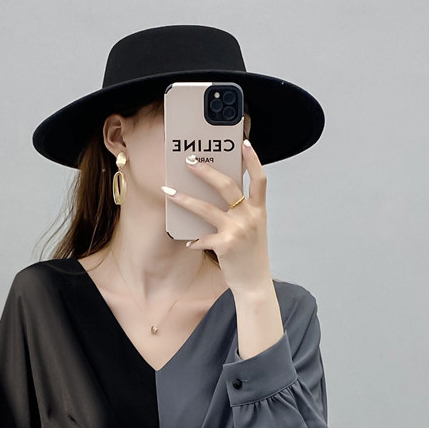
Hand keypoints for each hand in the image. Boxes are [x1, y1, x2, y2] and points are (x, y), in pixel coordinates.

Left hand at [161, 138, 270, 294]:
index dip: (253, 160)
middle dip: (206, 171)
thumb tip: (217, 197)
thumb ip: (242, 212)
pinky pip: (202, 237)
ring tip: (168, 191)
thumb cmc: (251, 256)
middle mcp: (250, 217)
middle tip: (190, 161)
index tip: (243, 144)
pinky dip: (194, 240)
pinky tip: (188, 242)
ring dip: (184, 198)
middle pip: (227, 186)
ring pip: (206, 208)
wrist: (255, 284)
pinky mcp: (225, 245)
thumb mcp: (254, 229)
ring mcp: (238, 230)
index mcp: (259, 211)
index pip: (260, 179)